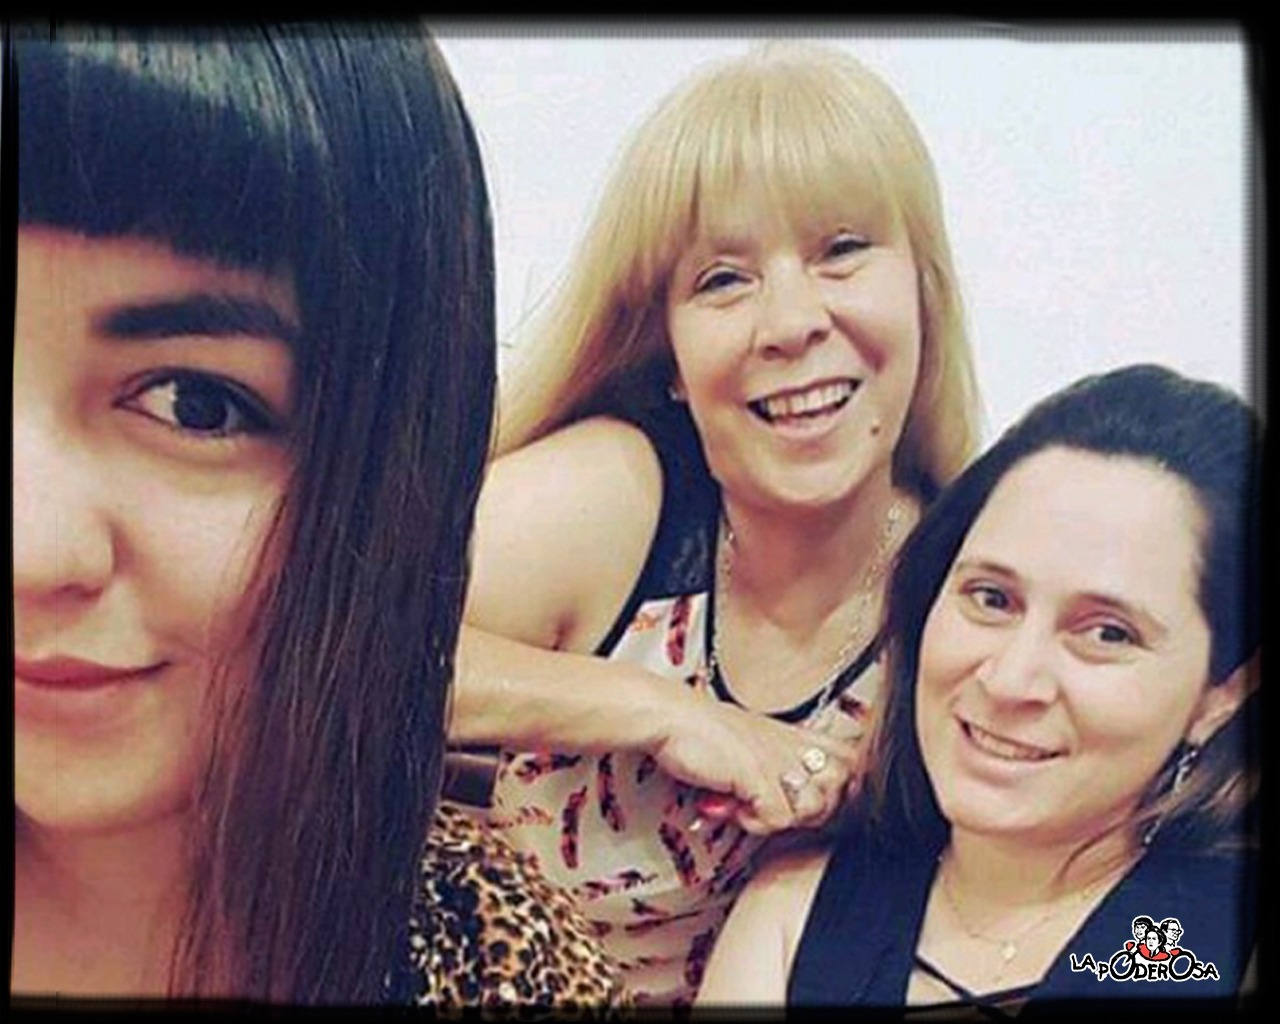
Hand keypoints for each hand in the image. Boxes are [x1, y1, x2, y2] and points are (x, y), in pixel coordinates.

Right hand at [649, 691, 865, 834]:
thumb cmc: (698, 732)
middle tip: (772, 807)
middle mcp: (791, 744)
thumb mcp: (748, 742)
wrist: (668, 718)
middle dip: (812, 809)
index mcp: (793, 734)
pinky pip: (777, 820)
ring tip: (745, 806)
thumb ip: (772, 765)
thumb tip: (784, 807)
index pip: (850, 758)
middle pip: (841, 786)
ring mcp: (777, 758)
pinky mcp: (758, 774)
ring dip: (779, 817)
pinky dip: (751, 823)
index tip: (811, 799)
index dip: (842, 786)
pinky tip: (728, 806)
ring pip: (814, 808)